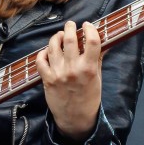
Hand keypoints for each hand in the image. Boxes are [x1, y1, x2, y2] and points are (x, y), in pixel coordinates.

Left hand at [37, 20, 101, 142]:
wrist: (75, 119)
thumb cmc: (89, 98)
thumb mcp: (98, 79)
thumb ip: (97, 59)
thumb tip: (102, 42)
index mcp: (89, 68)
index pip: (92, 41)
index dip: (90, 29)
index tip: (87, 25)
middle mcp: (73, 69)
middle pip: (69, 39)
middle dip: (70, 28)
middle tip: (71, 25)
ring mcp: (58, 73)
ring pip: (53, 46)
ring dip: (56, 37)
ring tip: (60, 36)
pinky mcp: (46, 79)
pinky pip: (41, 59)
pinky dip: (43, 52)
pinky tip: (48, 51)